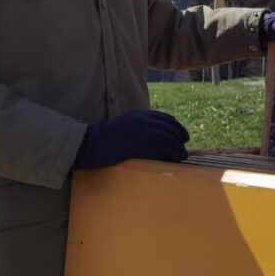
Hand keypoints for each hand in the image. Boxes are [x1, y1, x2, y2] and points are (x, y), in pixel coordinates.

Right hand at [73, 109, 189, 168]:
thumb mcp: (125, 124)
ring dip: (176, 149)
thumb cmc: (106, 137)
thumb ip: (141, 126)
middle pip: (168, 129)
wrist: (90, 143)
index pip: (165, 118)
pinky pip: (158, 151)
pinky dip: (168, 156)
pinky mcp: (137, 146)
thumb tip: (159, 136)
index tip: (185, 136)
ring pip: (166, 140)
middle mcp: (142, 121)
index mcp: (139, 114)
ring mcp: (140, 133)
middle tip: (184, 149)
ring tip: (181, 157)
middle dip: (179, 139)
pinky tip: (172, 161)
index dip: (178, 127)